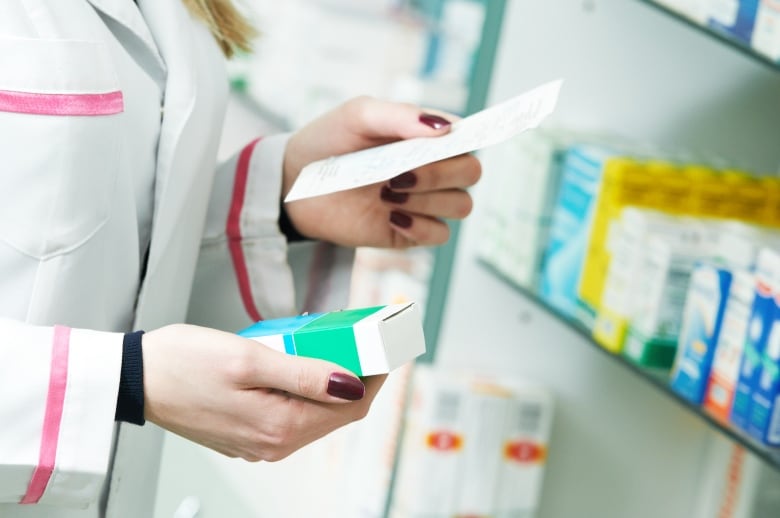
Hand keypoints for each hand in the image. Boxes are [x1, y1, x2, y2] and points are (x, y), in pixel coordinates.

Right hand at [142, 324, 385, 460]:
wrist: (137, 378)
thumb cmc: (183, 363)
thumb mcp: (249, 358)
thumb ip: (304, 374)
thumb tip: (351, 384)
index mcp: (280, 427)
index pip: (351, 405)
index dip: (376, 375)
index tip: (387, 347)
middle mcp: (274, 443)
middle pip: (337, 412)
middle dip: (357, 376)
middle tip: (364, 340)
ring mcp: (260, 441)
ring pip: (316, 413)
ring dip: (331, 381)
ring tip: (335, 345)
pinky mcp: (248, 433)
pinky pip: (293, 414)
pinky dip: (306, 390)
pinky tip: (302, 364)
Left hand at [282, 97, 481, 247]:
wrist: (294, 185)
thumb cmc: (328, 142)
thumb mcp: (358, 115)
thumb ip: (401, 115)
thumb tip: (446, 129)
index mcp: (426, 136)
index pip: (468, 138)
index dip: (469, 140)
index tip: (452, 144)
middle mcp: (432, 169)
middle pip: (471, 173)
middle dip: (439, 173)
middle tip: (396, 173)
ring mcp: (423, 202)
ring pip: (461, 205)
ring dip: (427, 199)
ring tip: (385, 193)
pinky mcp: (410, 231)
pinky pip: (440, 234)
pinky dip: (421, 226)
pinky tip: (390, 215)